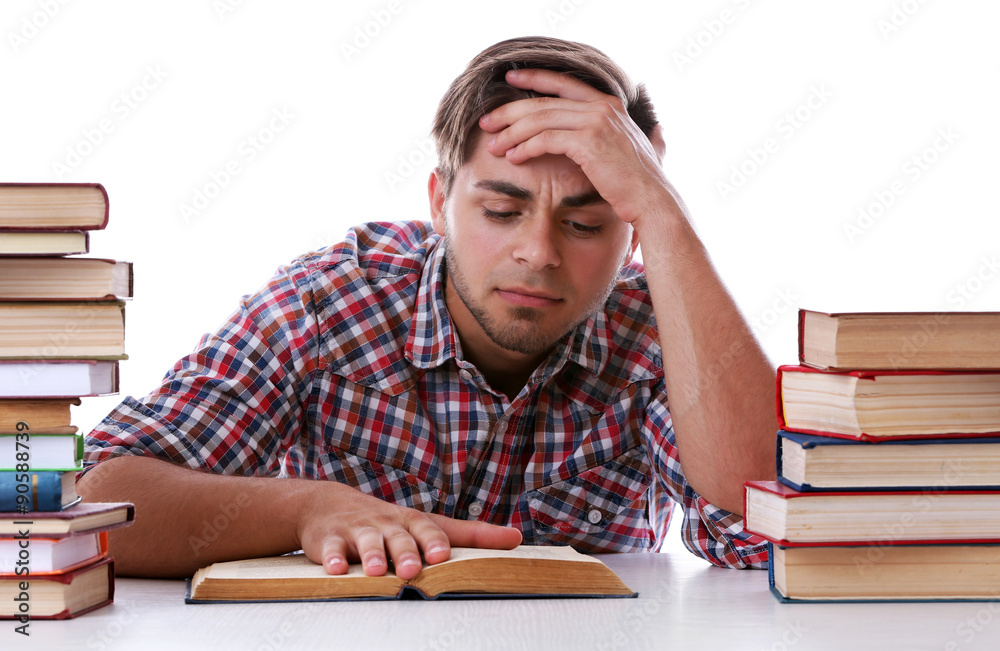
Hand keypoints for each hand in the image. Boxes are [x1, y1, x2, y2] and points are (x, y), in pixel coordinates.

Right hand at [297, 482, 521, 578]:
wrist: (328, 506)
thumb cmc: (389, 522)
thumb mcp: (426, 525)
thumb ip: (471, 534)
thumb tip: (516, 538)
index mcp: (411, 521)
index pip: (428, 529)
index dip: (435, 542)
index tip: (443, 556)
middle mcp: (386, 523)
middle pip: (398, 536)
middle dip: (405, 552)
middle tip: (413, 569)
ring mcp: (356, 530)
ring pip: (365, 541)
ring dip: (371, 555)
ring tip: (378, 572)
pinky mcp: (328, 539)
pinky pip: (329, 548)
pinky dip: (332, 559)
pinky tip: (336, 570)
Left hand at [478, 68, 675, 225]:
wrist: (652, 201)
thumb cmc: (644, 183)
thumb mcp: (647, 149)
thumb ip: (649, 137)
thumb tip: (658, 131)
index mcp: (609, 104)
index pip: (564, 82)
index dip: (535, 78)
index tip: (511, 79)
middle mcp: (602, 107)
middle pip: (544, 101)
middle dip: (511, 111)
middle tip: (487, 122)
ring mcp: (596, 122)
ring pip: (540, 119)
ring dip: (512, 133)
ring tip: (494, 146)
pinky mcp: (588, 143)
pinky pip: (546, 139)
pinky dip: (525, 147)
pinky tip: (513, 157)